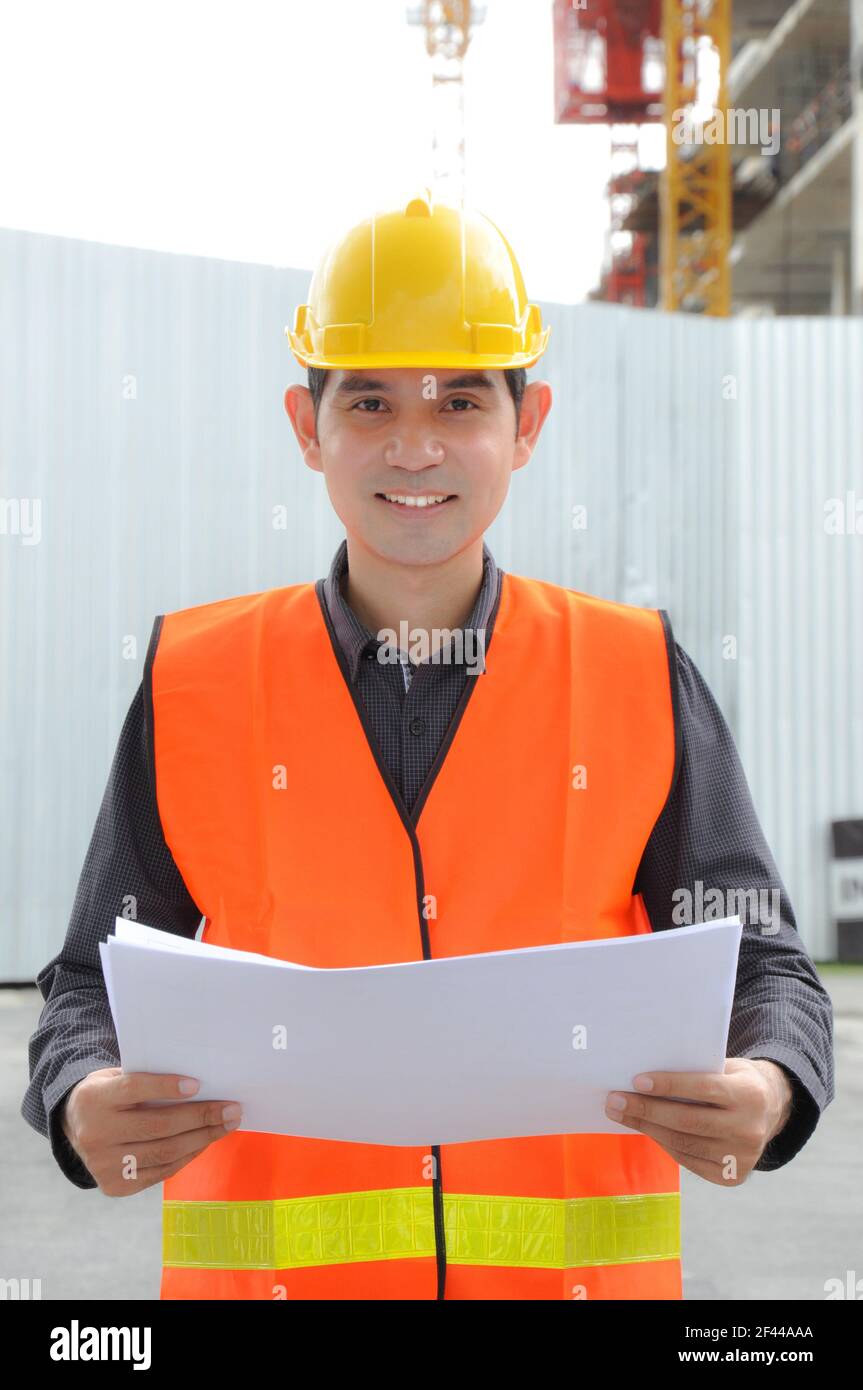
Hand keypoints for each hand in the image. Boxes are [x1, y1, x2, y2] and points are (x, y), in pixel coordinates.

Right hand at [61, 1068, 242, 1195]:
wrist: (74, 1126)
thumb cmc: (109, 1094)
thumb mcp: (116, 1077)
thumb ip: (145, 1080)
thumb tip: (198, 1086)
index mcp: (94, 1099)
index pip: (134, 1090)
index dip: (166, 1087)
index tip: (198, 1084)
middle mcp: (96, 1134)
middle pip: (157, 1126)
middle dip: (201, 1117)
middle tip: (232, 1109)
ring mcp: (104, 1165)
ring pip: (164, 1152)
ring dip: (203, 1138)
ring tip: (227, 1124)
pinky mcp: (116, 1186)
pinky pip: (162, 1171)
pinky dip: (188, 1155)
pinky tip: (205, 1141)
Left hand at [604, 1057, 793, 1185]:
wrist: (772, 1110)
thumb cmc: (735, 1081)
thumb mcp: (726, 1068)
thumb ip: (696, 1073)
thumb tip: (645, 1078)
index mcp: (749, 1094)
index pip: (704, 1088)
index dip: (670, 1084)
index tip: (637, 1080)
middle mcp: (749, 1129)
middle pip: (688, 1120)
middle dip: (646, 1110)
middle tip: (614, 1100)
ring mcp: (741, 1157)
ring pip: (684, 1143)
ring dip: (647, 1128)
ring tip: (621, 1114)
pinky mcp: (732, 1176)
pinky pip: (688, 1160)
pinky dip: (664, 1143)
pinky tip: (646, 1129)